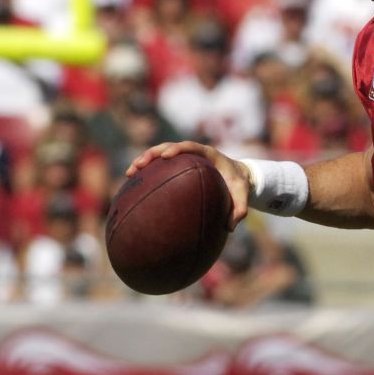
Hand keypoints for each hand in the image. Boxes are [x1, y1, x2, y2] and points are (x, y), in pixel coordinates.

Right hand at [125, 141, 251, 229]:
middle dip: (152, 154)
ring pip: (160, 155)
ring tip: (130, 173)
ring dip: (144, 161)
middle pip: (168, 147)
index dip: (177, 149)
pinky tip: (135, 184)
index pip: (190, 147)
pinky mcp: (178, 166)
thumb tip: (230, 228)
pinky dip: (148, 173)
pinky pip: (161, 167)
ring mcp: (184, 159)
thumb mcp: (242, 196)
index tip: (166, 156)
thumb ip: (239, 210)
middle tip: (139, 165)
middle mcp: (193, 153)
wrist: (237, 177)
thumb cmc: (239, 185)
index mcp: (208, 154)